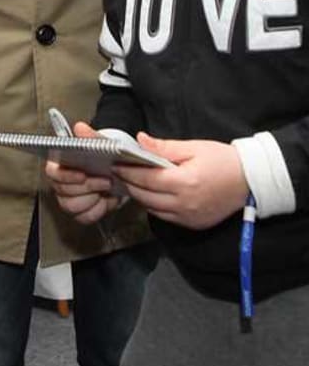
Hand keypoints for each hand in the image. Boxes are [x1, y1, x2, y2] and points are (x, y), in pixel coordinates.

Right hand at [44, 122, 120, 223]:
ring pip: (72, 206)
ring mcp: (67, 198)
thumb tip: (79, 127)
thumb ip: (90, 137)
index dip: (66, 176)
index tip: (83, 174)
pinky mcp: (79, 212)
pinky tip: (106, 199)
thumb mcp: (101, 144)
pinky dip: (98, 209)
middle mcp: (59, 182)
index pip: (52, 172)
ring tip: (107, 189)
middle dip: (88, 187)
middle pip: (63, 192)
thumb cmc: (103, 157)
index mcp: (58, 163)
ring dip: (93, 198)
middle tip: (105, 180)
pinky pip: (84, 217)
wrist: (117, 173)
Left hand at [113, 133, 248, 229]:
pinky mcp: (193, 224)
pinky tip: (151, 194)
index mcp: (184, 182)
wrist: (250, 180)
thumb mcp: (193, 147)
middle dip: (129, 183)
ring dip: (140, 196)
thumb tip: (140, 140)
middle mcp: (184, 204)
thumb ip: (164, 147)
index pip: (146, 178)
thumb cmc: (222, 160)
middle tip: (118, 171)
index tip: (115, 163)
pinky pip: (165, 217)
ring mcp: (188, 217)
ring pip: (152, 209)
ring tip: (131, 181)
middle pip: (145, 196)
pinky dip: (154, 206)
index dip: (128, 171)